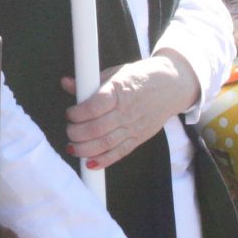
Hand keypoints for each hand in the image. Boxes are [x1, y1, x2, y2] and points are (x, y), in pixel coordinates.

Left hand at [64, 53, 196, 169]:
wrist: (171, 86)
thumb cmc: (140, 77)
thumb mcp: (115, 73)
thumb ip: (90, 82)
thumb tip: (66, 83)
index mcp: (119, 91)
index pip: (94, 107)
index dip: (77, 113)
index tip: (69, 113)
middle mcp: (126, 111)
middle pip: (97, 128)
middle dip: (77, 133)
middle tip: (69, 131)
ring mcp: (134, 126)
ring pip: (106, 143)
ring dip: (85, 149)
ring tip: (72, 148)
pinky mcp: (139, 138)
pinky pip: (120, 152)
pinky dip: (104, 160)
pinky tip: (90, 164)